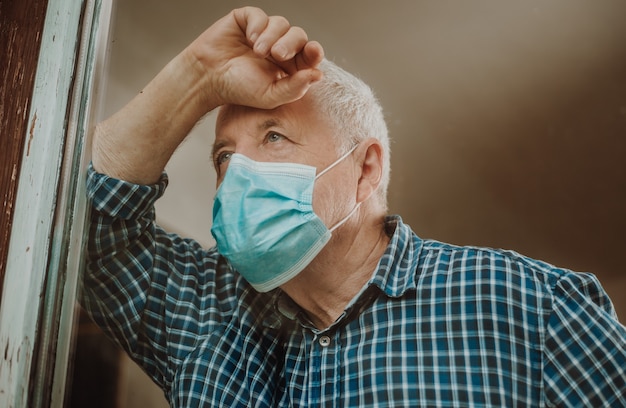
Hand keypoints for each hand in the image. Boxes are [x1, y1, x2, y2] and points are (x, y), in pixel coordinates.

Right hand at [186, 6, 324, 108]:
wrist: (208, 78)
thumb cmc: (238, 90)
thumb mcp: (270, 96)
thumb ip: (295, 88)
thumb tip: (318, 74)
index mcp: (288, 65)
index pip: (308, 54)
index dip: (314, 51)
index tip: (313, 52)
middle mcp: (279, 46)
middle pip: (298, 35)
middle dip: (291, 44)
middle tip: (278, 55)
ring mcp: (263, 32)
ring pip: (282, 24)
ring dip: (272, 37)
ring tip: (258, 52)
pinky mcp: (247, 20)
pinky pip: (261, 15)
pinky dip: (259, 25)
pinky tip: (251, 38)